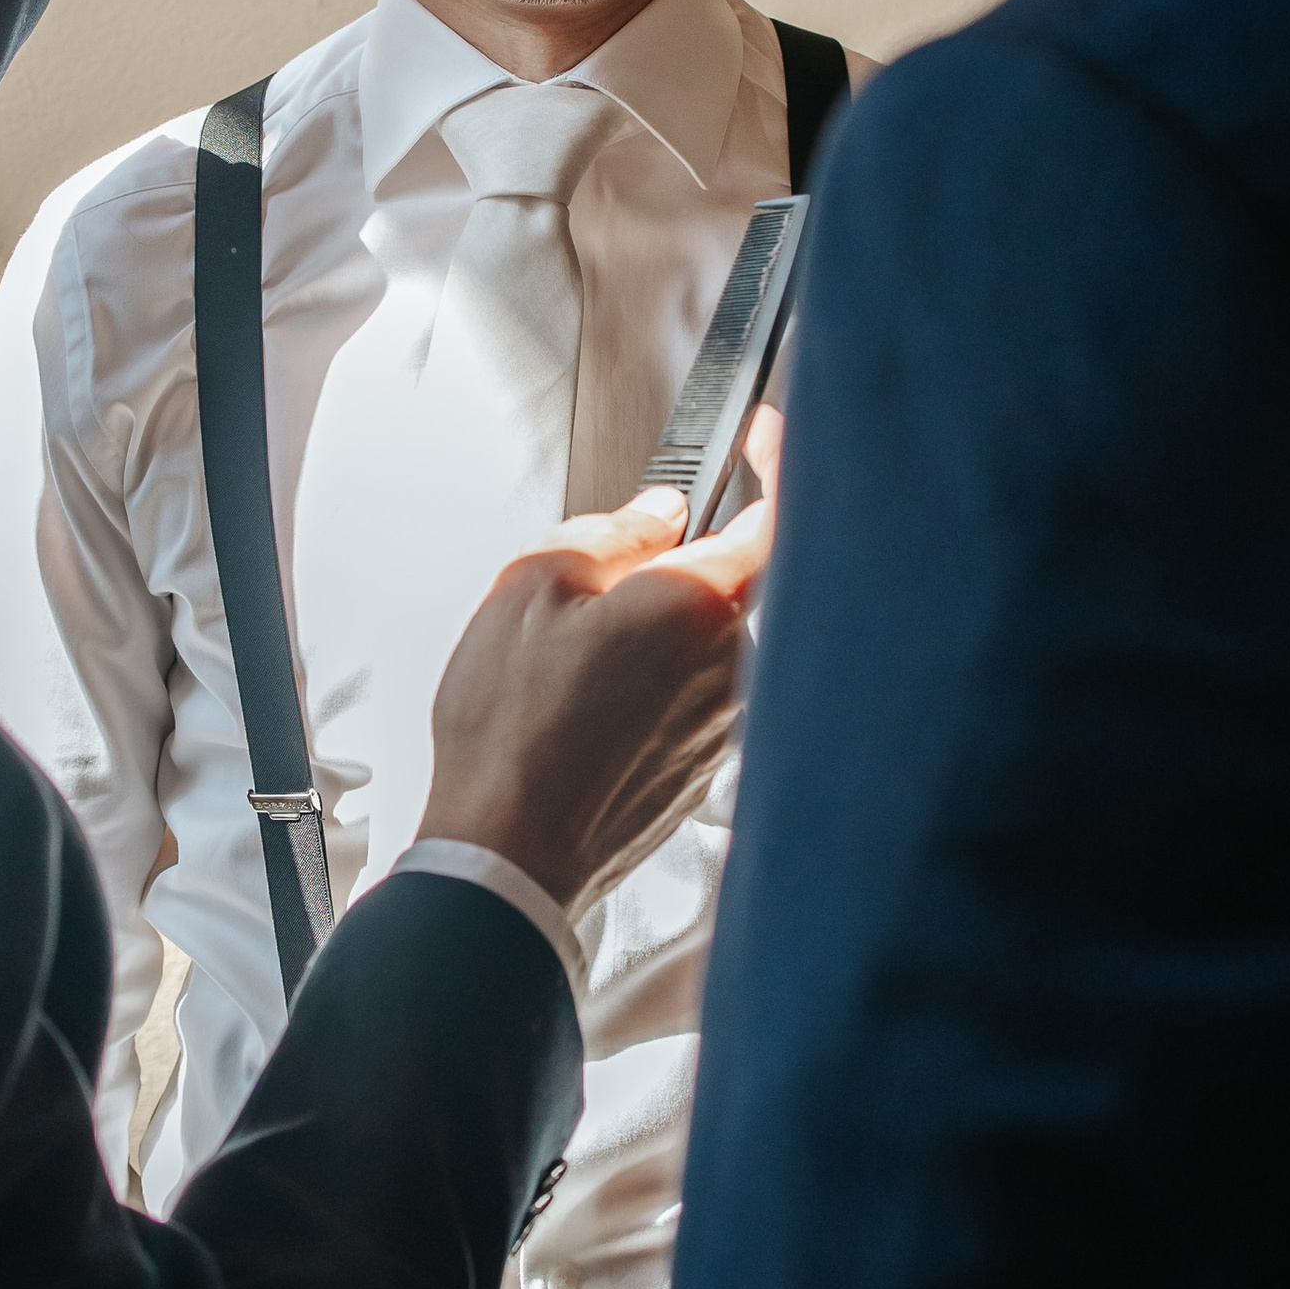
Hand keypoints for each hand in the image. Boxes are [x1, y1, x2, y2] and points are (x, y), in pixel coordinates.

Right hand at [417, 424, 779, 920]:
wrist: (508, 853)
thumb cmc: (512, 727)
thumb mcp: (532, 584)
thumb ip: (609, 531)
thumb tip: (657, 516)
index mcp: (699, 606)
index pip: (778, 513)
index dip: (781, 461)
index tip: (764, 434)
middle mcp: (730, 668)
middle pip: (735, 581)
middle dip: (679, 562)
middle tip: (607, 571)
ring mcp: (721, 725)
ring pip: (705, 644)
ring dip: (654, 632)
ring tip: (571, 660)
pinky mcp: (700, 770)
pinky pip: (687, 698)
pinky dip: (646, 686)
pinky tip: (581, 710)